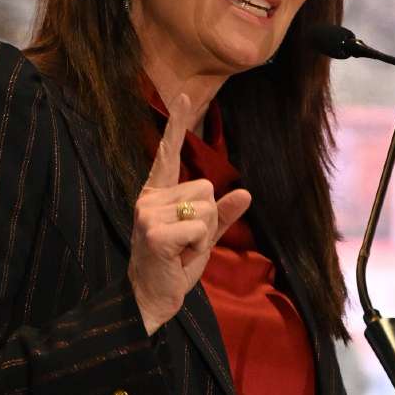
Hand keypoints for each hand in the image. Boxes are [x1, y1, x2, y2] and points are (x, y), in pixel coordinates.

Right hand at [127, 94, 250, 334]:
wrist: (151, 300)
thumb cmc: (174, 266)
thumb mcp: (204, 237)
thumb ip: (222, 214)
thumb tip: (245, 192)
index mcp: (158, 193)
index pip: (168, 153)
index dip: (177, 124)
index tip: (184, 95)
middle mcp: (149, 197)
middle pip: (206, 188)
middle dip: (207, 220)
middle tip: (186, 243)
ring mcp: (148, 213)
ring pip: (205, 208)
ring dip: (203, 236)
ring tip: (181, 250)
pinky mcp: (154, 232)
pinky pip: (200, 228)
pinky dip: (197, 248)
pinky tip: (177, 257)